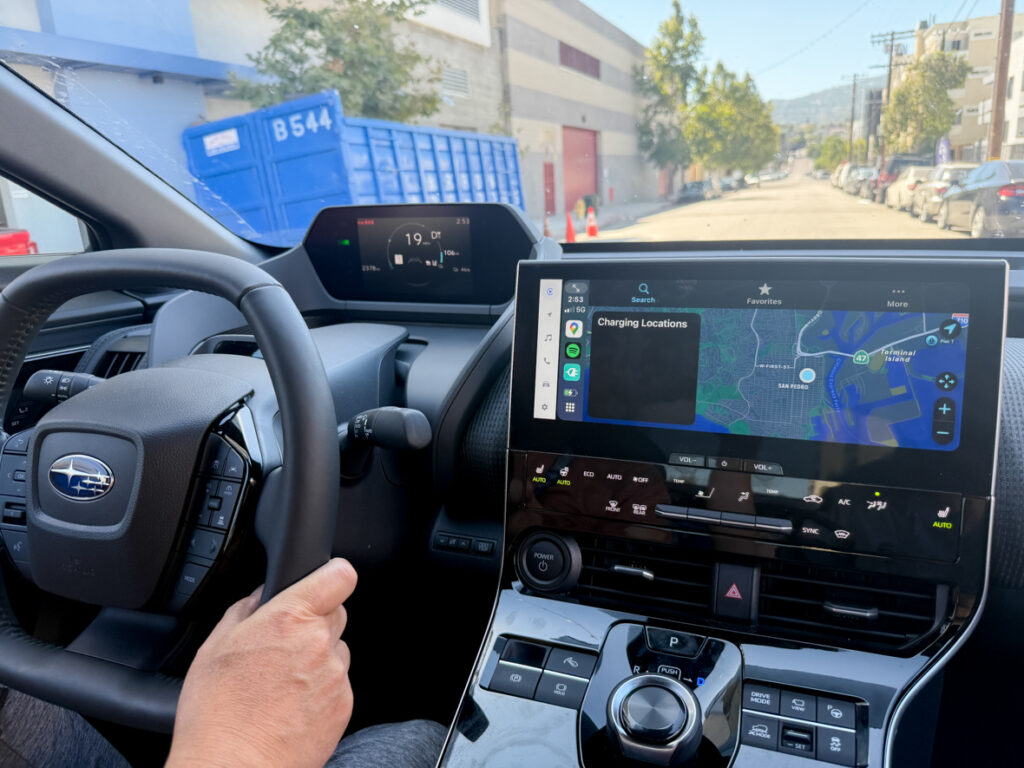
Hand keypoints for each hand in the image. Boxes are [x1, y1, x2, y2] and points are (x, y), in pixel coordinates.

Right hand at [166, 558, 357, 767]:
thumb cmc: (217, 713)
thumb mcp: (214, 647)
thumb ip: (245, 609)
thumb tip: (262, 595)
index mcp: (289, 619)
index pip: (338, 576)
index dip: (333, 575)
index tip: (327, 580)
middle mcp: (319, 643)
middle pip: (336, 614)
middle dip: (315, 623)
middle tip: (283, 647)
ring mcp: (335, 676)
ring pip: (337, 651)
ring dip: (319, 658)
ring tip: (282, 685)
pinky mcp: (344, 706)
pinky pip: (339, 685)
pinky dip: (321, 690)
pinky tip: (291, 707)